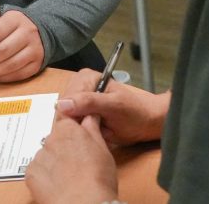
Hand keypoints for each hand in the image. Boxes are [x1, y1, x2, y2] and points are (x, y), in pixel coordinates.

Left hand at [0, 6, 44, 81]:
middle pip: (3, 51)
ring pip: (11, 64)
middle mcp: (28, 33)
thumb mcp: (0, 14)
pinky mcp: (37, 63)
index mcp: (16, 19)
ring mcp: (35, 49)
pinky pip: (19, 74)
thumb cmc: (12, 25)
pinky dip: (3, 78)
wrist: (39, 32)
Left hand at [25, 114, 117, 203]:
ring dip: (54, 162)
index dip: (73, 130)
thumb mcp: (103, 149)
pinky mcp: (30, 173)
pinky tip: (58, 185)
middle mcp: (50, 139)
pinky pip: (37, 170)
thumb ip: (92, 128)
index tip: (78, 139)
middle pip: (56, 139)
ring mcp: (39, 156)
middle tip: (78, 163)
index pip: (66, 120)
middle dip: (64, 147)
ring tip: (68, 178)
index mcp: (68, 129)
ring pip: (46, 155)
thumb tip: (89, 116)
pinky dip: (45, 176)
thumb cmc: (98, 178)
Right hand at [55, 68, 169, 145]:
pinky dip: (79, 131)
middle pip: (63, 107)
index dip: (72, 113)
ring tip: (95, 128)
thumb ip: (89, 102)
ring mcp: (80, 102)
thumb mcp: (113, 106)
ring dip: (77, 127)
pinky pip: (71, 125)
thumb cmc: (134, 113)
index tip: (86, 123)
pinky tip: (92, 130)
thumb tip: (62, 104)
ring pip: (65, 118)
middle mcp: (80, 87)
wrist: (146, 124)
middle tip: (94, 126)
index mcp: (87, 77)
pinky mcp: (82, 115)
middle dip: (75, 120)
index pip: (66, 97)